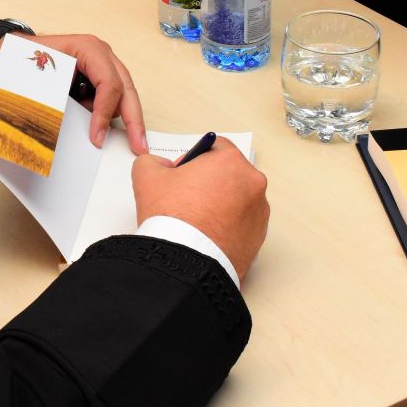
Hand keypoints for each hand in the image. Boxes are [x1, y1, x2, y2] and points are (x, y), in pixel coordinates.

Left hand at [0, 32, 146, 151]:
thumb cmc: (25, 61)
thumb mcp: (42, 80)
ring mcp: (103, 63)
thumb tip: (77, 132)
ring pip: (122, 95)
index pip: (109, 84)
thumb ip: (62, 102)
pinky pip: (111, 96)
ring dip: (112, 116)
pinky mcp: (99, 75)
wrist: (12, 53)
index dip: (104, 113)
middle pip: (126, 89)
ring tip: (91, 129)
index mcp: (89, 48)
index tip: (97, 138)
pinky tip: (91, 121)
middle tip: (139, 146)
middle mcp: (101, 53)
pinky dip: (104, 112)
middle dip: (133, 120)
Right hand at [132, 138, 269, 279]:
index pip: (216, 145)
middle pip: (230, 172)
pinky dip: (229, 224)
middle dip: (210, 180)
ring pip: (238, 198)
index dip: (196, 157)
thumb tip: (161, 166)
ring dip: (222, 203)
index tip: (184, 172)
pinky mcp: (259, 236)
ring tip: (198, 220)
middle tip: (187, 197)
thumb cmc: (172, 217)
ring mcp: (259, 211)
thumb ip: (153, 161)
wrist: (186, 261)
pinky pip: (243, 222)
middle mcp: (252, 183)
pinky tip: (208, 234)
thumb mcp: (146, 176)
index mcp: (230, 161)